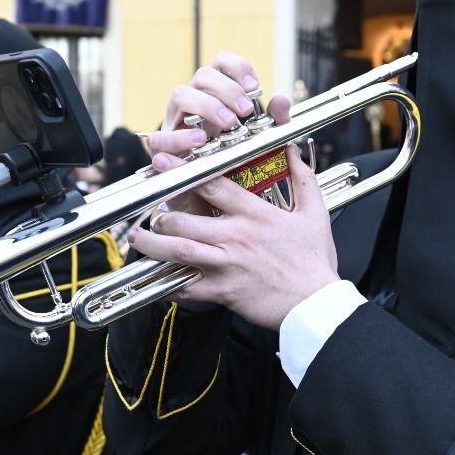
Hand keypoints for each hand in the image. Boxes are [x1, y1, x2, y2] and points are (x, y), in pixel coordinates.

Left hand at [127, 144, 337, 330]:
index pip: (212, 184)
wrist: (315, 303)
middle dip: (162, 214)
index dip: (184, 172)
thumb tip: (292, 151)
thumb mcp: (315, 213)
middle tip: (152, 212)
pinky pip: (187, 287)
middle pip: (184, 218)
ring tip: (138, 238)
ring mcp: (227, 264)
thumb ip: (302, 179)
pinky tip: (157, 277)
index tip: (167, 165)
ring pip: (178, 250)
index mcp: (255, 213)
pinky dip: (168, 282)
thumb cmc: (315, 260)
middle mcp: (235, 236)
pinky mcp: (224, 291)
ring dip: (153, 243)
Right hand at [140, 52, 292, 215]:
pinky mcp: (164, 148)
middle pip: (203, 75)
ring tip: (226, 125)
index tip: (254, 86)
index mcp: (218, 95)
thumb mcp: (260, 142)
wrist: (213, 203)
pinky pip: (161, 135)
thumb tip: (281, 101)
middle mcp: (196, 103)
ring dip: (205, 106)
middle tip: (244, 112)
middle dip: (227, 90)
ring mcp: (177, 122)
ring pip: (180, 95)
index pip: (221, 63)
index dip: (237, 68)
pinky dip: (178, 137)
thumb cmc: (234, 165)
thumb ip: (273, 122)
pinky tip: (199, 142)